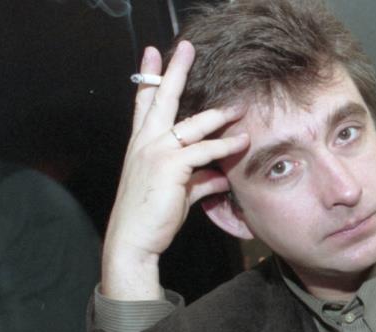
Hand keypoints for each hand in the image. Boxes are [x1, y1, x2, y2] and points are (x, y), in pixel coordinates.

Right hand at [101, 40, 249, 300]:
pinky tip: (242, 144)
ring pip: (192, 124)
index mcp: (141, 144)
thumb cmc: (152, 216)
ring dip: (219, 116)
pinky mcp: (169, 166)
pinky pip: (203, 151)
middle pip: (162, 98)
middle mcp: (145, 143)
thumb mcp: (177, 193)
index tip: (152, 53)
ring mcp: (155, 152)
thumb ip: (198, 181)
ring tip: (240, 109)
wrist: (134, 240)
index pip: (144, 103)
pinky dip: (224, 147)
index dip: (150, 78)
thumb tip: (219, 177)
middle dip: (174, 71)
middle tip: (185, 47)